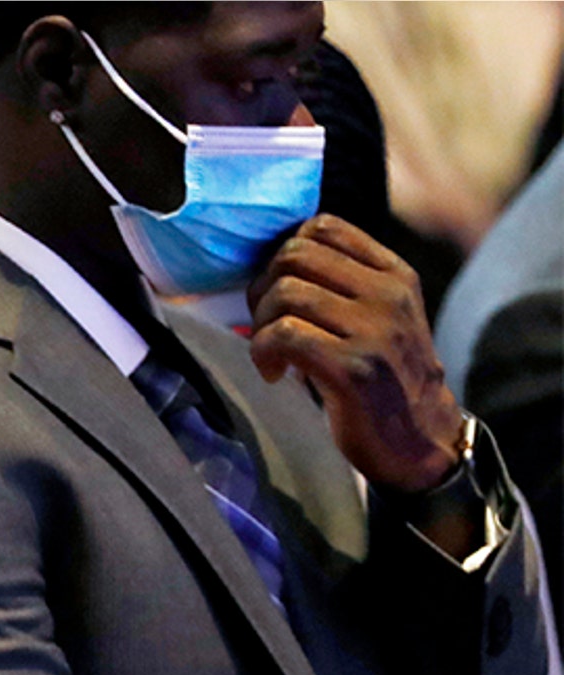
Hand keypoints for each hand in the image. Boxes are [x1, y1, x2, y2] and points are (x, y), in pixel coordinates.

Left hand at [246, 214, 464, 492]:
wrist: (420, 439)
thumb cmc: (384, 377)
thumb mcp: (378, 315)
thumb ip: (341, 282)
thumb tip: (269, 262)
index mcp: (393, 274)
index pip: (322, 227)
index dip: (282, 254)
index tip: (279, 291)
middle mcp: (388, 294)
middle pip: (293, 256)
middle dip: (263, 288)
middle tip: (267, 324)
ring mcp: (374, 330)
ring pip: (284, 293)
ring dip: (261, 324)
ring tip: (271, 353)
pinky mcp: (354, 368)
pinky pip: (284, 335)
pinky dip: (264, 352)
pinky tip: (274, 373)